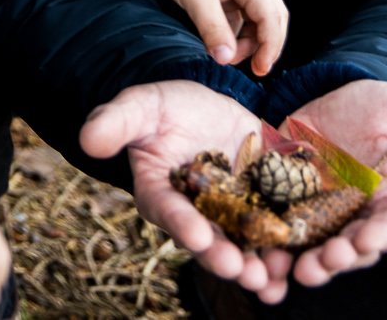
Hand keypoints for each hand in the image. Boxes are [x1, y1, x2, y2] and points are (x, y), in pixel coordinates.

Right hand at [79, 80, 293, 303]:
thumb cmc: (166, 108)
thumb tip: (87, 138)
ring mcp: (229, 213)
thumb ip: (117, 123)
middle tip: (240, 270)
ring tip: (269, 280)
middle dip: (224, 257)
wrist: (206, 105)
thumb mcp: (142, 107)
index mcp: (161, 194)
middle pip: (209, 240)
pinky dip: (283, 250)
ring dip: (255, 267)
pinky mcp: (260, 204)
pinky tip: (298, 266)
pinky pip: (271, 231)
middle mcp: (195, 212)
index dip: (183, 224)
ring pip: (242, 246)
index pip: (170, 211)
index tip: (199, 236)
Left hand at [149, 0, 288, 74]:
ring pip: (257, 17)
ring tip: (227, 54)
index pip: (272, 18)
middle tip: (253, 69)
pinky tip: (222, 41)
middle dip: (265, 45)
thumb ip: (213, 30)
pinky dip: (236, 30)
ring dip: (248, 39)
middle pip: (272, 18)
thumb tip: (227, 58)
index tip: (260, 70)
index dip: (270, 47)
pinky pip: (241, 13)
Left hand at [281, 80, 386, 289]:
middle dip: (338, 259)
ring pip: (316, 249)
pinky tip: (258, 259)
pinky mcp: (290, 208)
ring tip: (286, 271)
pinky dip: (271, 252)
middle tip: (320, 265)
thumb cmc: (381, 103)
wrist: (332, 93)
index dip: (382, 235)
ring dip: (303, 264)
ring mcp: (325, 215)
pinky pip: (282, 235)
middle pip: (353, 247)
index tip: (368, 241)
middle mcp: (362, 215)